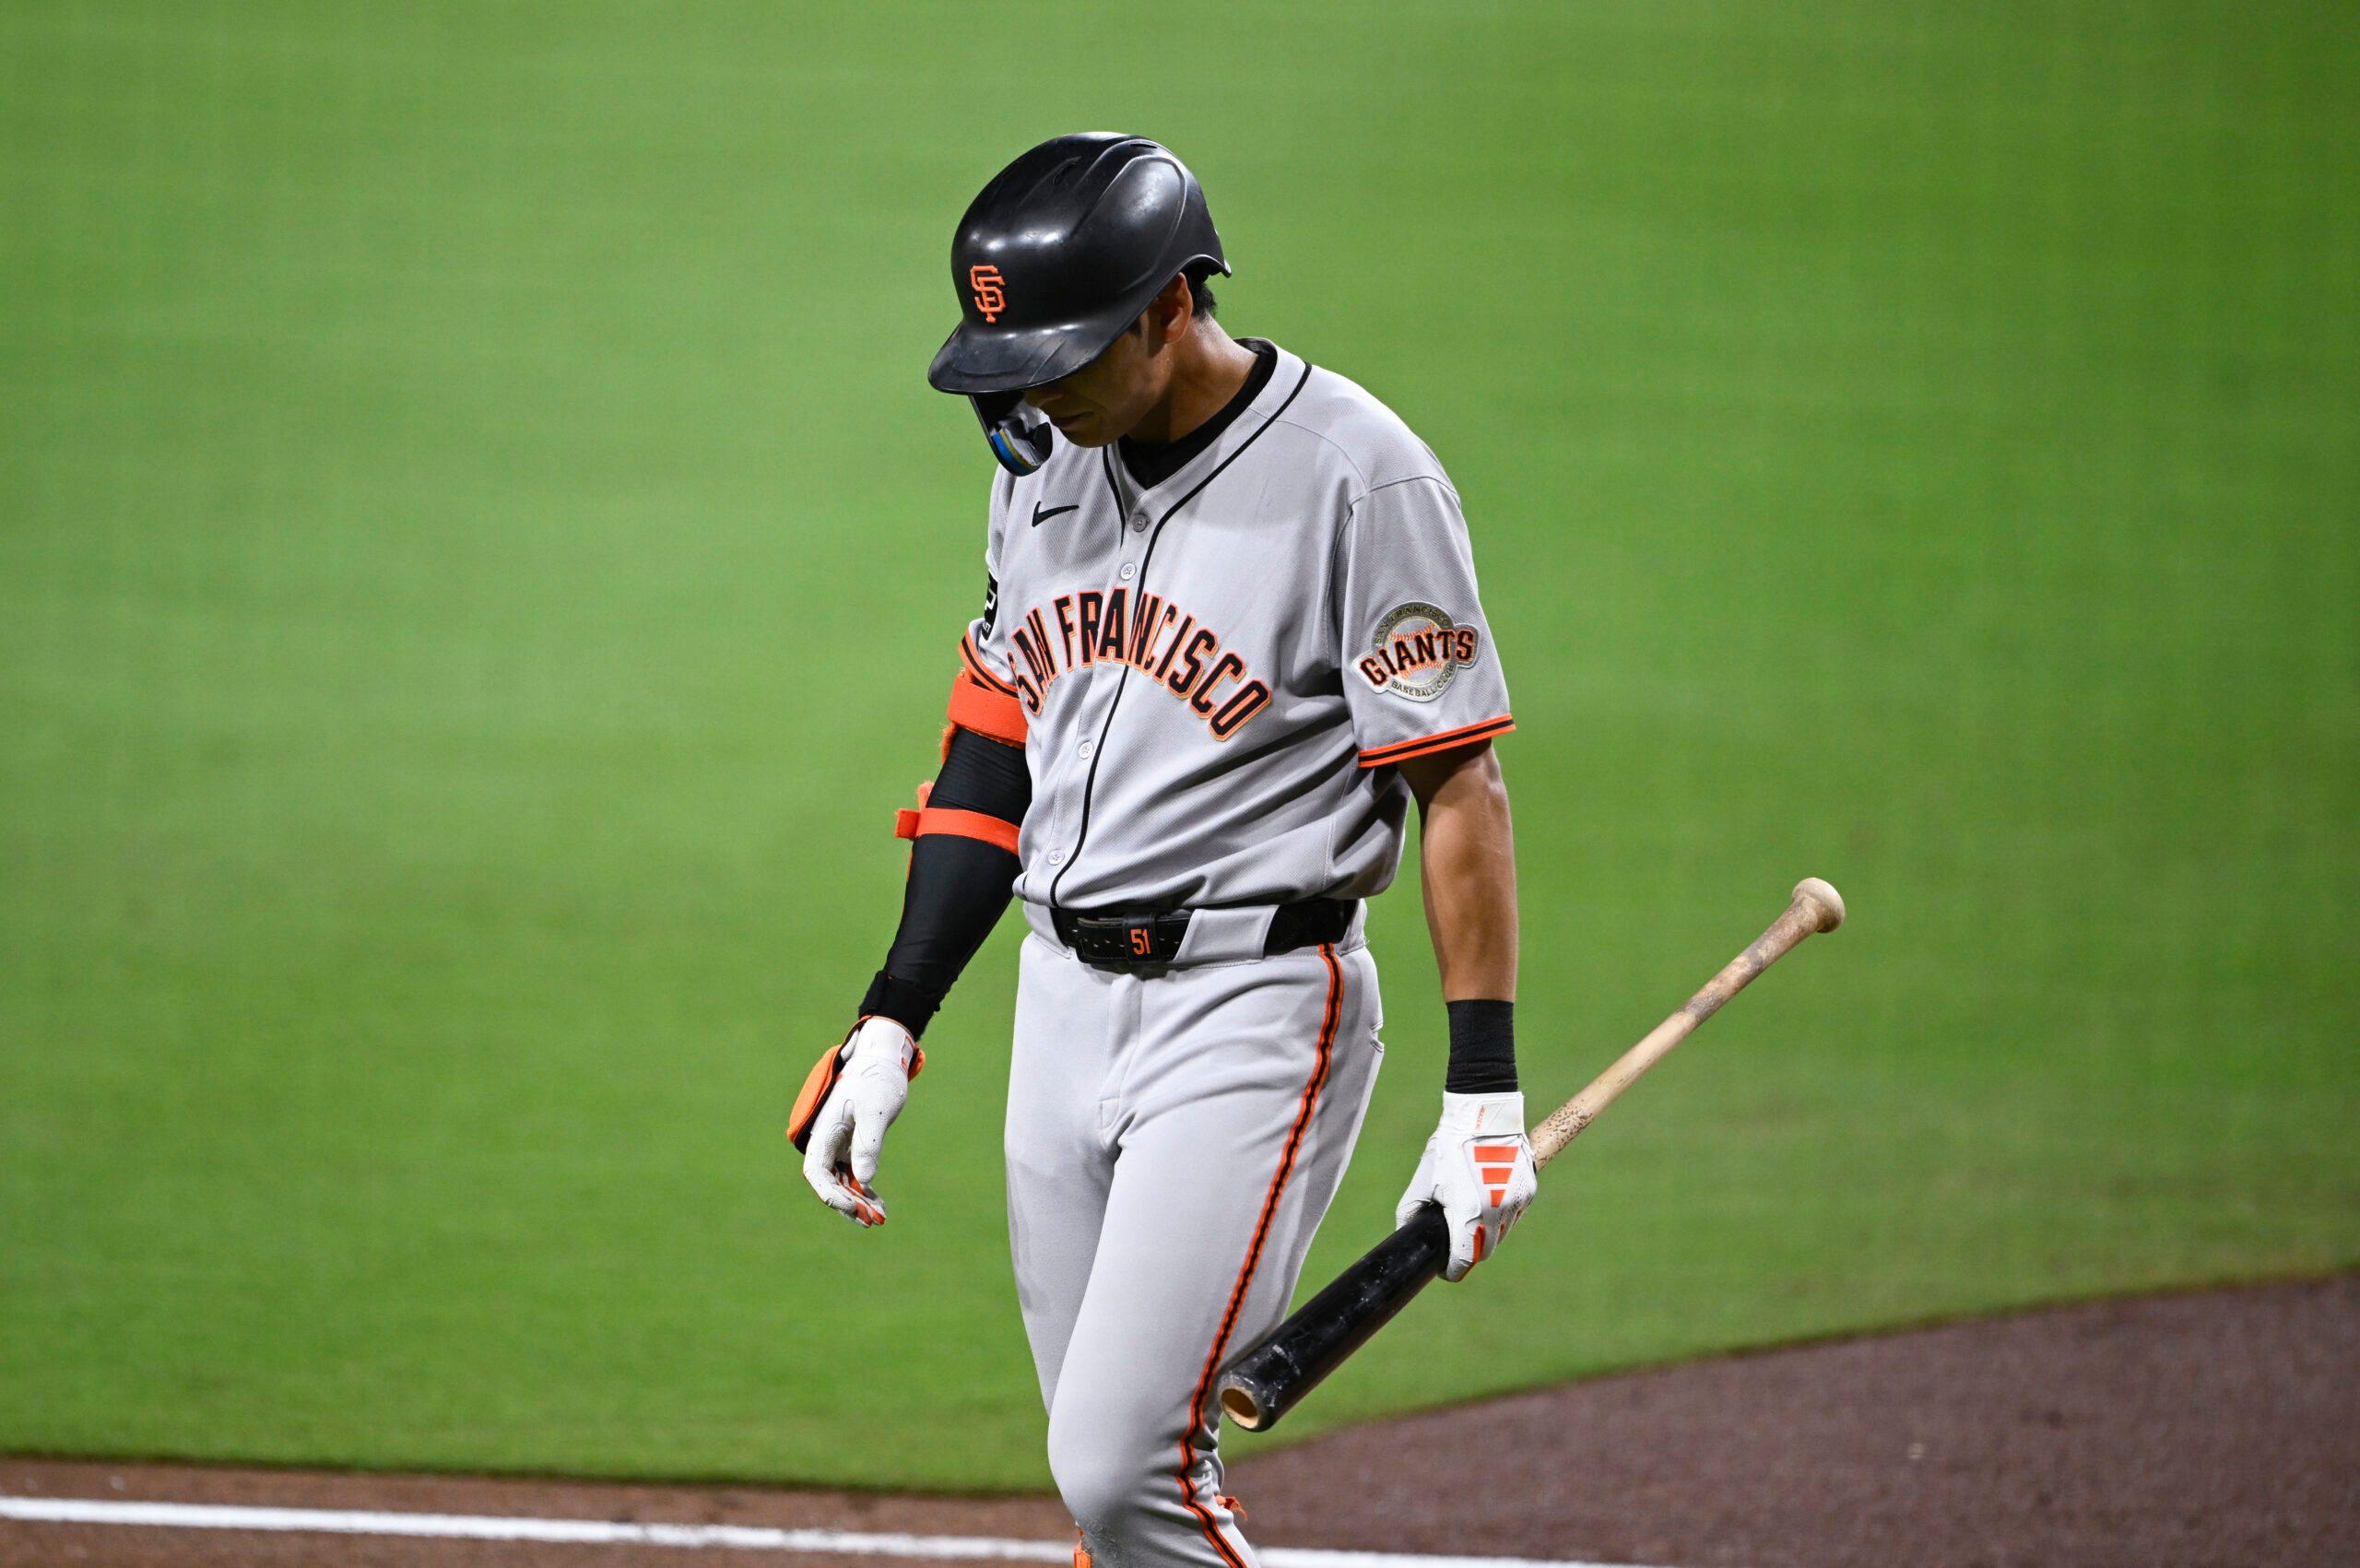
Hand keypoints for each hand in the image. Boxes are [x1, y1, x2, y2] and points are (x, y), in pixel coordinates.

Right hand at [792, 1016, 922, 1226]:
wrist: (882, 1061)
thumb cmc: (877, 1081)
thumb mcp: (876, 1111)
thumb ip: (868, 1144)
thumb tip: (865, 1179)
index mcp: (825, 1131)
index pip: (817, 1171)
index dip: (830, 1193)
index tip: (851, 1208)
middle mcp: (827, 1142)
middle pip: (830, 1182)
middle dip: (848, 1203)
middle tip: (872, 1221)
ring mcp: (839, 1146)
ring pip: (843, 1182)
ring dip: (858, 1201)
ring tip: (880, 1218)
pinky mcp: (852, 1146)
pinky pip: (855, 1174)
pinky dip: (866, 1190)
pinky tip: (880, 1206)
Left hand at [1394, 1091, 1537, 1280]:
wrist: (1484, 1114)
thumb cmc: (1449, 1145)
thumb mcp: (1424, 1178)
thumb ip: (1410, 1211)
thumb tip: (1405, 1233)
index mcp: (1468, 1211)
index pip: (1463, 1260)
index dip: (1451, 1270)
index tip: (1444, 1269)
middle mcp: (1496, 1211)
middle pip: (1483, 1252)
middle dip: (1467, 1253)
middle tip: (1453, 1242)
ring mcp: (1516, 1202)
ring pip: (1501, 1235)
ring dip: (1486, 1235)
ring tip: (1469, 1217)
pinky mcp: (1529, 1191)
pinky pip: (1513, 1216)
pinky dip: (1501, 1216)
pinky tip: (1486, 1200)